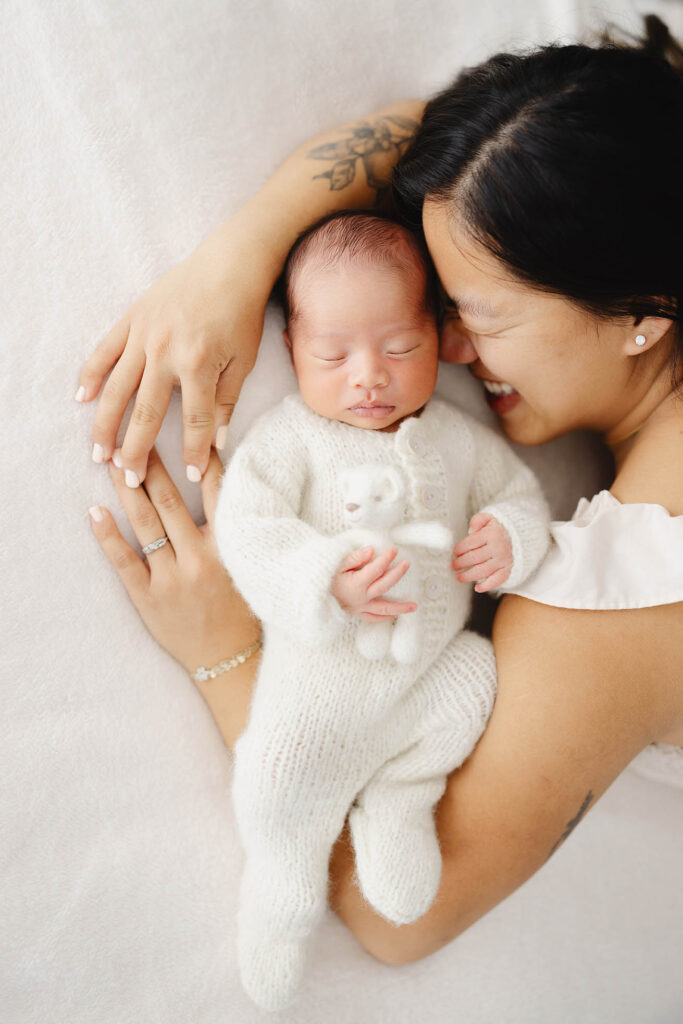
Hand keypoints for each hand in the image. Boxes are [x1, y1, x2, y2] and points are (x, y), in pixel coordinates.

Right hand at [76, 220, 268, 486]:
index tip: (191, 477)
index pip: (195, 422)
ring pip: (118, 388)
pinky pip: (105, 351)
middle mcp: (167, 353)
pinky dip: (92, 375)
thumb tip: (218, 442)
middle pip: (147, 413)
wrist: (229, 263)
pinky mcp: (132, 318)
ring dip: (107, 423)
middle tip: (128, 478)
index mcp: (200, 365)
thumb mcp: (244, 360)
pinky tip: (82, 399)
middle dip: (136, 450)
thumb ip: (227, 401)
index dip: (194, 453)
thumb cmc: (241, 313)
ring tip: (99, 453)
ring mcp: (145, 335)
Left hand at [87, 445, 258, 674]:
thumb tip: (226, 484)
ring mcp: (171, 578)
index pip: (215, 489)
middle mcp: (199, 558)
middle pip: (168, 500)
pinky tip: (95, 512)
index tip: (186, 431)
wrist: (230, 661)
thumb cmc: (245, 609)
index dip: (199, 458)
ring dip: (126, 488)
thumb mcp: (252, 564)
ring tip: (113, 462)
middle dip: (149, 464)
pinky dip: (107, 536)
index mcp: (230, 546)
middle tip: (133, 437)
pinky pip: (123, 561)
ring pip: (144, 523)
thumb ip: (239, 528)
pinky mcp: (148, 598)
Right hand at [330, 547, 415, 620]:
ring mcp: (359, 607)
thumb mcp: (335, 564)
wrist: (310, 595)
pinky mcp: (356, 613)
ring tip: (414, 606)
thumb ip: (354, 558)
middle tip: (407, 564)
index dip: (387, 558)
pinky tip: (394, 615)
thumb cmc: (322, 577)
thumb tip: (372, 551)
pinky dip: (384, 617)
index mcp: (355, 584)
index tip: (394, 550)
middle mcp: (360, 598)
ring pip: (384, 608)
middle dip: (397, 574)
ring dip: (400, 607)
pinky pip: (373, 618)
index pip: (376, 569)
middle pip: (385, 586)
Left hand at [452, 513, 512, 593]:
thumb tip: (472, 529)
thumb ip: (478, 520)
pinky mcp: (507, 569)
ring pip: (483, 570)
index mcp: (492, 534)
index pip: (471, 543)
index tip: (454, 553)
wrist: (515, 538)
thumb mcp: (488, 518)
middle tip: (453, 566)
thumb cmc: (496, 530)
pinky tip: (477, 588)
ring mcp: (503, 560)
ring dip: (468, 576)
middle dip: (461, 563)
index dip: (459, 549)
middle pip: (475, 558)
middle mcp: (499, 547)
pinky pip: (497, 580)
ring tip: (459, 577)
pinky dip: (487, 585)